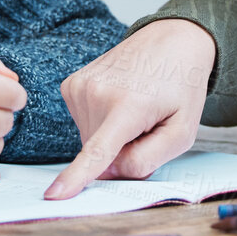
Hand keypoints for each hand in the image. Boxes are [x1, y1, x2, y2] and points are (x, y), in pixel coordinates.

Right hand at [43, 19, 214, 199]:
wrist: (171, 39)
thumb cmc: (181, 86)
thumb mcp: (182, 131)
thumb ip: (147, 159)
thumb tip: (107, 173)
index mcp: (129, 105)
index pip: (98, 150)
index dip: (76, 177)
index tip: (54, 195)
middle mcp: (97, 92)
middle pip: (99, 152)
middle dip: (121, 149)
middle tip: (145, 122)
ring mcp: (80, 85)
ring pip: (89, 139)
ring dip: (110, 133)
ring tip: (133, 106)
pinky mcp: (71, 84)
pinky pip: (83, 123)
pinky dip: (100, 121)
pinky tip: (118, 99)